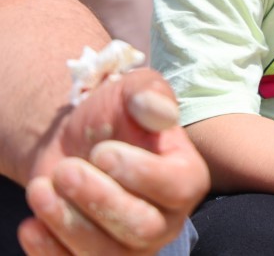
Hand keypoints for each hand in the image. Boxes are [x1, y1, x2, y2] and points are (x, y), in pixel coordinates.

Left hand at [18, 68, 208, 254]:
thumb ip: (149, 94)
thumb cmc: (112, 116)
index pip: (178, 187)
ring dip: (67, 222)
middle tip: (66, 169)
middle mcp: (167, 219)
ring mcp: (133, 247)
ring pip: (106, 254)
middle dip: (99, 199)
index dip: (139, 173)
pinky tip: (31, 224)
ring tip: (42, 188)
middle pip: (142, 227)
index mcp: (188, 178)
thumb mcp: (132, 89)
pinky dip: (49, 250)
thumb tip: (160, 113)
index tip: (101, 151)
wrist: (75, 144)